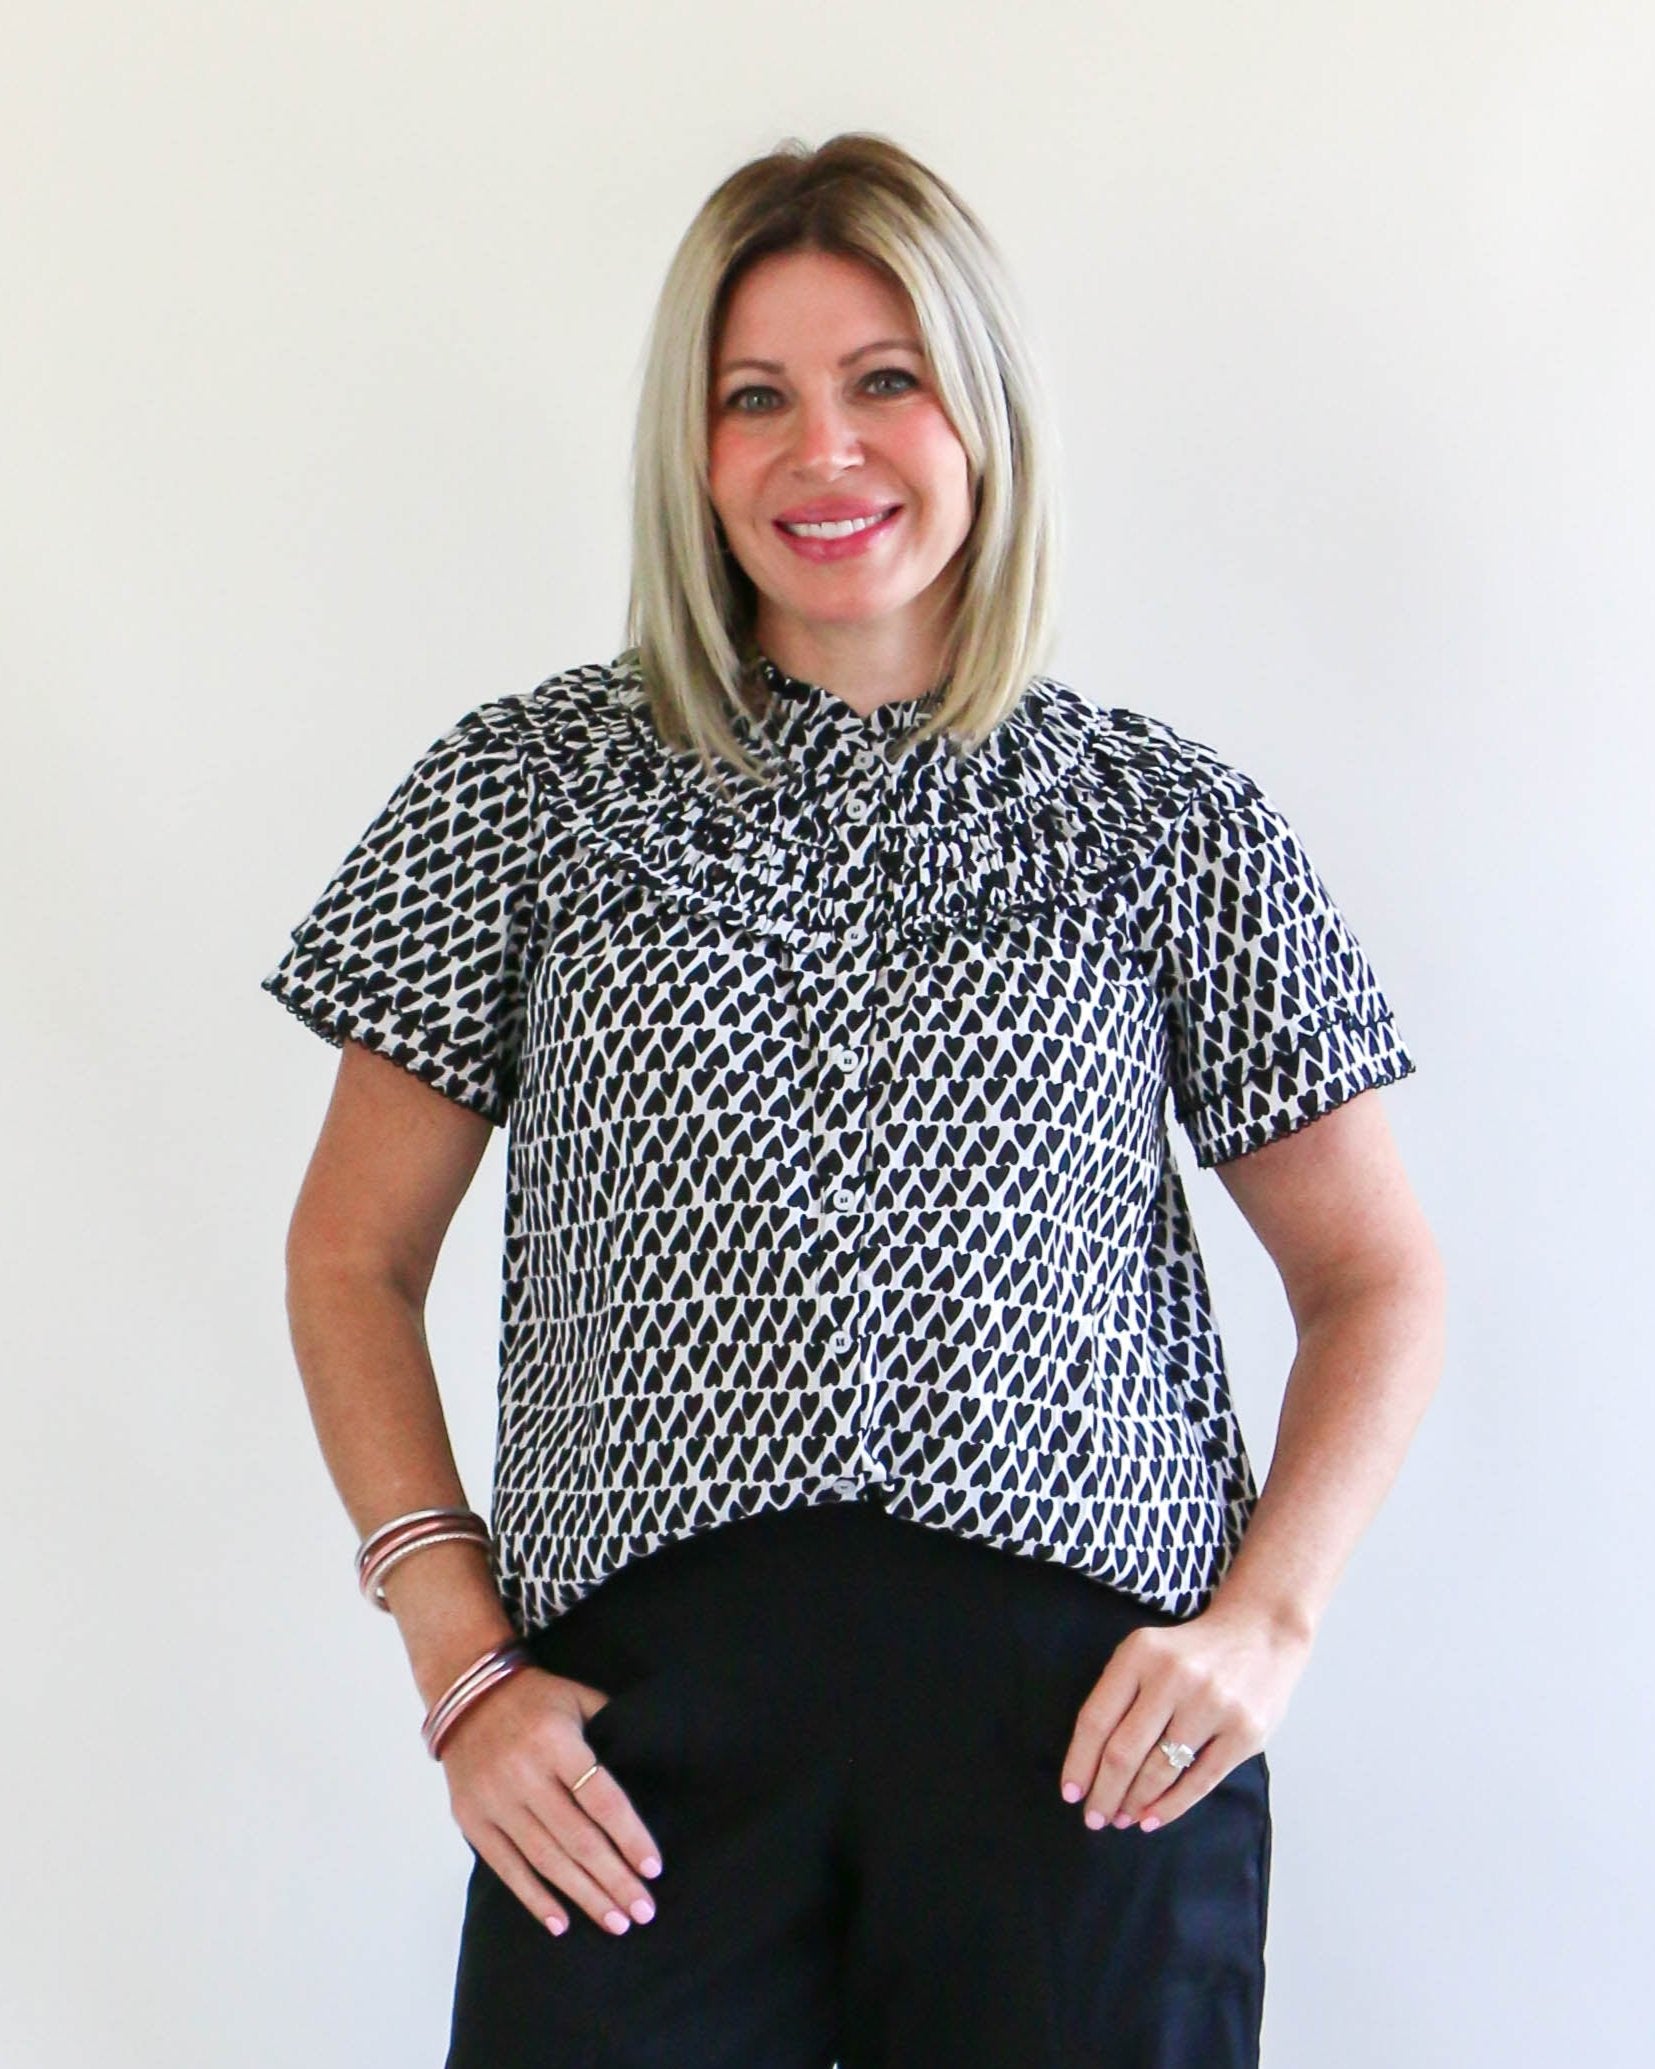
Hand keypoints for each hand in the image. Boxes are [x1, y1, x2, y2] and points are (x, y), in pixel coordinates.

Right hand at [437, 1663, 665, 1937]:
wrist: (466, 1693)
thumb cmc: (536, 1699)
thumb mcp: (579, 1697)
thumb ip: (612, 1728)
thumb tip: (652, 1764)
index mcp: (556, 1741)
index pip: (601, 1799)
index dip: (629, 1837)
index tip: (653, 1869)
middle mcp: (524, 1774)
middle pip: (577, 1838)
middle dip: (614, 1879)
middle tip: (642, 1912)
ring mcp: (494, 1800)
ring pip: (546, 1860)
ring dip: (584, 1896)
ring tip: (615, 1923)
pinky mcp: (471, 1820)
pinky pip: (506, 1867)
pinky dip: (534, 1898)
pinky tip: (562, 1923)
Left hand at [1058, 1606, 1311, 1832]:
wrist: (1260, 1632)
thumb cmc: (1189, 1652)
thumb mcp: (1146, 1652)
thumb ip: (1119, 1695)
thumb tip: (1090, 1764)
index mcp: (1140, 1653)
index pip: (1097, 1719)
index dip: (1079, 1762)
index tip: (1070, 1794)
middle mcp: (1174, 1677)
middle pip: (1125, 1751)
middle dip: (1104, 1793)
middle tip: (1095, 1818)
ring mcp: (1212, 1705)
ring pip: (1160, 1770)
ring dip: (1134, 1803)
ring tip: (1122, 1819)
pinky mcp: (1244, 1732)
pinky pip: (1200, 1781)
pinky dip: (1171, 1806)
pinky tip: (1152, 1819)